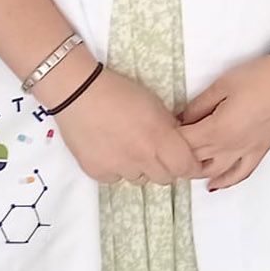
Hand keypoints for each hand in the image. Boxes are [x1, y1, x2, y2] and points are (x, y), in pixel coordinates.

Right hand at [53, 61, 205, 185]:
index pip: (185, 167)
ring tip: (130, 147)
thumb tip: (179, 143)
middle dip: (167, 168)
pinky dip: (118, 168)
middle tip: (159, 152)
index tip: (190, 163)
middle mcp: (140, 157)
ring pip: (140, 179)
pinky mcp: (97, 173)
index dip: (191, 167)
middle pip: (165, 178)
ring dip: (141, 168)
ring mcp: (118, 167)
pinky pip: (116, 178)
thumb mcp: (155, 104)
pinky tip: (111, 149)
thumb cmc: (120, 92)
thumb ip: (169, 127)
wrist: (78, 94)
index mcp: (159, 137)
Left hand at [180, 54, 269, 190]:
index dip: (168, 139)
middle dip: (178, 155)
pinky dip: (225, 182)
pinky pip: (240, 174)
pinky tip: (214, 185)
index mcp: (217, 130)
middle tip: (167, 145)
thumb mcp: (221, 86)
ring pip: (212, 172)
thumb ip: (197, 106)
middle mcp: (229, 147)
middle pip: (194, 160)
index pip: (183, 144)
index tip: (160, 131)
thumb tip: (179, 119)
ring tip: (184, 163)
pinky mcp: (259, 152)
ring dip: (195, 170)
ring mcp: (245, 152)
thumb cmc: (257, 77)